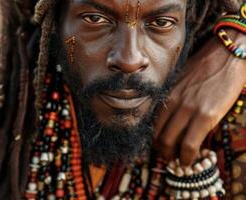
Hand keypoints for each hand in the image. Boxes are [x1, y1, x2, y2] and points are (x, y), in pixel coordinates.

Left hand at [154, 30, 245, 165]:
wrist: (228, 55)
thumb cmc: (205, 67)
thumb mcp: (182, 82)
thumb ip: (174, 100)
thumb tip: (173, 119)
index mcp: (167, 95)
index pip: (153, 124)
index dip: (155, 140)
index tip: (160, 147)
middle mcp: (173, 103)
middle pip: (158, 136)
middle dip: (162, 152)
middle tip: (168, 158)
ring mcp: (188, 110)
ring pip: (170, 142)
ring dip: (172, 157)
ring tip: (178, 162)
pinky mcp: (206, 116)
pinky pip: (190, 144)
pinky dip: (186, 157)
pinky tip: (189, 161)